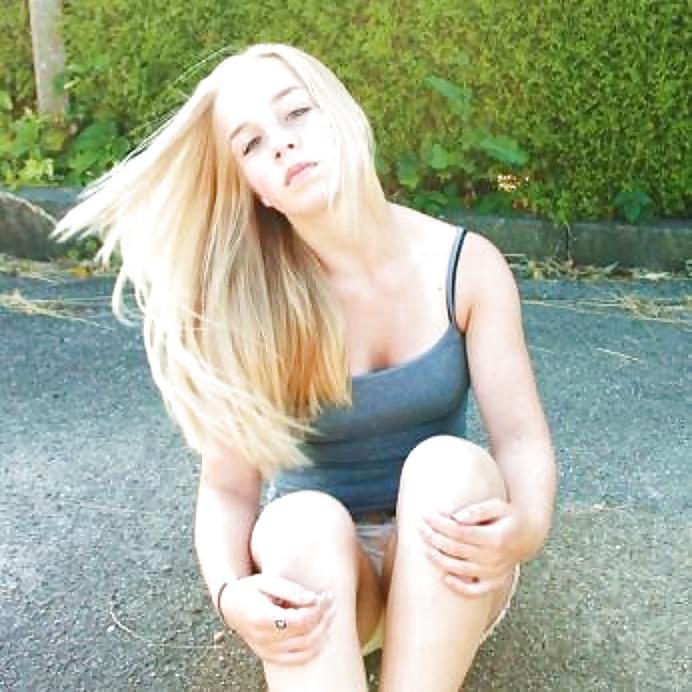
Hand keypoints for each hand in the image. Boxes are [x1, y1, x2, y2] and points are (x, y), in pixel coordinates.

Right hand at [220, 573, 334, 665]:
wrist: (230, 605)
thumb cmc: (250, 589)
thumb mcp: (267, 581)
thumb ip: (290, 589)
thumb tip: (314, 599)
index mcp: (262, 618)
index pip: (300, 620)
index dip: (318, 609)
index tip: (326, 595)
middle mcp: (264, 638)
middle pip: (305, 635)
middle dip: (323, 619)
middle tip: (332, 603)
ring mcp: (266, 650)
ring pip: (304, 648)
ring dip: (322, 633)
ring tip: (329, 616)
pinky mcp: (268, 656)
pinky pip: (296, 659)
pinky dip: (312, 650)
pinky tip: (320, 636)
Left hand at [419, 498, 527, 596]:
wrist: (528, 537)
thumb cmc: (509, 517)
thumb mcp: (498, 506)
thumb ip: (477, 510)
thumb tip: (455, 518)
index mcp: (495, 538)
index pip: (460, 532)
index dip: (440, 524)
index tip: (427, 515)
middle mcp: (494, 558)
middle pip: (456, 549)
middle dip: (434, 538)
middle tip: (420, 527)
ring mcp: (494, 573)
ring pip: (459, 569)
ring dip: (438, 559)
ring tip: (424, 547)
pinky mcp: (494, 583)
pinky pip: (474, 590)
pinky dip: (459, 586)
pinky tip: (444, 577)